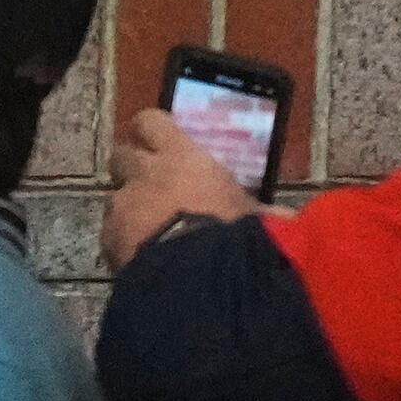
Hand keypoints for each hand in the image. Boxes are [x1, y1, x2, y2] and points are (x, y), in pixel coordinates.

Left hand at [104, 104, 256, 269]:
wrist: (199, 278)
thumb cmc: (236, 238)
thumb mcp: (260, 220)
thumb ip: (270, 214)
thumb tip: (291, 219)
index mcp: (182, 157)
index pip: (151, 121)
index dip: (150, 130)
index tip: (158, 142)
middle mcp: (146, 173)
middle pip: (122, 154)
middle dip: (131, 167)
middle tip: (150, 186)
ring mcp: (122, 204)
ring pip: (115, 197)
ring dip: (128, 210)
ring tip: (148, 232)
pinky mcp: (109, 238)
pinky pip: (110, 235)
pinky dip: (122, 244)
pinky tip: (140, 260)